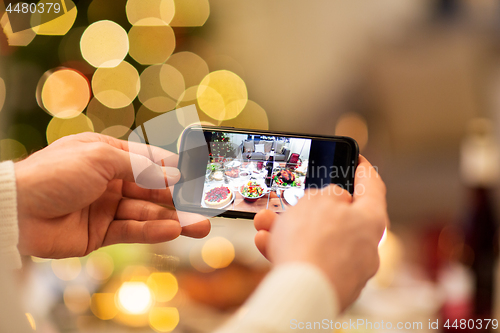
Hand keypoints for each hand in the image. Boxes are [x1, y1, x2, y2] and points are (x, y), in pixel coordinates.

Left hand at [14, 133, 209, 258]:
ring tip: (199, 226)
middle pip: (152, 191)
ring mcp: (106, 208)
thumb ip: (140, 167)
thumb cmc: (53, 173)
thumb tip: (171, 173)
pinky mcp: (101, 233)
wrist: (17, 210)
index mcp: (108, 156)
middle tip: (205, 208)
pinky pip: (132, 231)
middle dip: (179, 199)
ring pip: (147, 214)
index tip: (196, 178)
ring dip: (174, 219)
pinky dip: (153, 231)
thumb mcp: (101, 157)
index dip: (173, 170)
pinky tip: (173, 231)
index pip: (149, 162)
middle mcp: (110, 182)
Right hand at [253, 156, 386, 309]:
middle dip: (308, 206)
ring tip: (264, 222)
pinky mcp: (327, 285)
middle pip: (339, 217)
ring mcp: (346, 269)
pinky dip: (288, 250)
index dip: (363, 169)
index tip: (356, 159)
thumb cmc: (313, 242)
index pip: (373, 187)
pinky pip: (308, 260)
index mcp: (371, 220)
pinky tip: (265, 242)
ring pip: (316, 240)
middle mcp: (364, 246)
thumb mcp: (317, 200)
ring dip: (288, 229)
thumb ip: (328, 193)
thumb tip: (334, 200)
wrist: (300, 293)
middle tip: (293, 198)